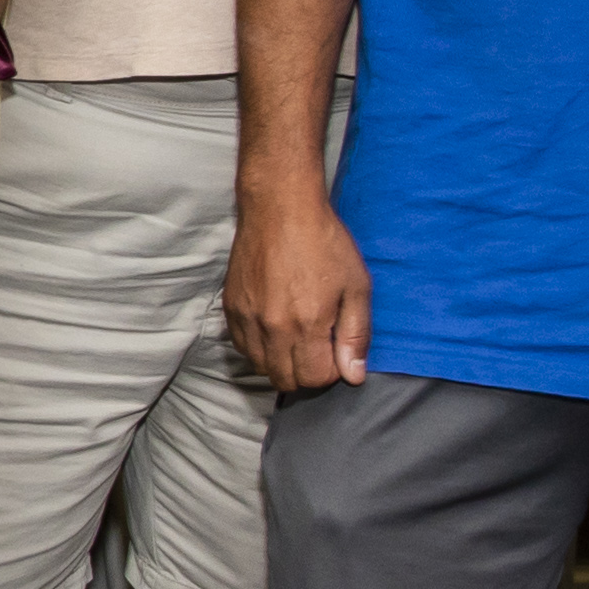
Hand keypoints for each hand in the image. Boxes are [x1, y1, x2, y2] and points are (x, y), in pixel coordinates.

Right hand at [226, 173, 369, 396]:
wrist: (280, 209)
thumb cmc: (324, 243)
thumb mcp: (356, 286)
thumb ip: (356, 335)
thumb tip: (353, 375)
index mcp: (308, 324)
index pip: (316, 378)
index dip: (332, 370)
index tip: (336, 350)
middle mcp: (273, 328)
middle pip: (286, 380)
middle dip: (306, 372)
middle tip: (318, 347)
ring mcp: (248, 319)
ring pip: (261, 368)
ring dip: (281, 363)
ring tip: (295, 338)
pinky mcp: (231, 308)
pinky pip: (242, 347)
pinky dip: (259, 348)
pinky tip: (274, 328)